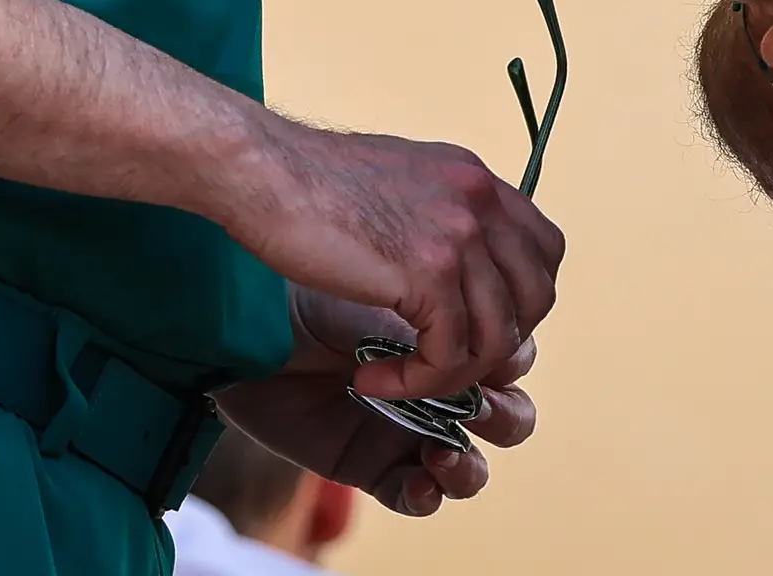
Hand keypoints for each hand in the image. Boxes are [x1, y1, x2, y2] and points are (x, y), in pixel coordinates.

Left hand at [214, 286, 536, 515]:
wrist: (258, 313)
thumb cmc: (324, 279)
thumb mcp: (402, 278)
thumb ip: (457, 294)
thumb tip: (511, 318)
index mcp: (453, 330)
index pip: (515, 353)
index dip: (511, 354)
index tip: (482, 339)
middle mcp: (437, 382)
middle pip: (510, 414)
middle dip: (504, 414)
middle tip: (473, 403)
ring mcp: (406, 427)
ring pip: (474, 464)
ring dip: (472, 462)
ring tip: (443, 448)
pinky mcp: (369, 464)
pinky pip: (418, 495)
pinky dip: (429, 491)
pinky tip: (421, 474)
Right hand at [216, 117, 560, 404]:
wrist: (263, 171)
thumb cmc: (308, 183)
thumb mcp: (399, 183)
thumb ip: (439, 216)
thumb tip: (458, 267)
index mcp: (476, 179)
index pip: (545, 251)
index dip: (518, 301)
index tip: (468, 323)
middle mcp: (480, 200)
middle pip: (535, 298)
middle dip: (495, 344)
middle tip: (438, 359)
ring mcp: (459, 233)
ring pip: (497, 338)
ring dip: (448, 376)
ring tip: (395, 379)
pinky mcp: (428, 272)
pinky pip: (448, 356)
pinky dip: (414, 382)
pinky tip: (369, 378)